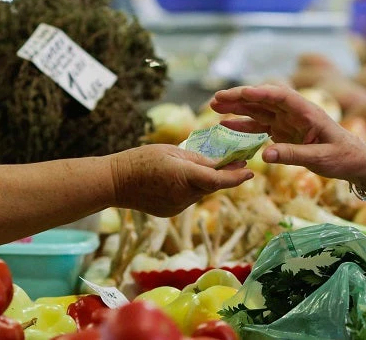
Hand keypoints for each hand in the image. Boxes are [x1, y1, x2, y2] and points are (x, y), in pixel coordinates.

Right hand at [109, 144, 252, 216]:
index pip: (218, 179)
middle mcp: (184, 196)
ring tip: (195, 166)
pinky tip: (178, 180)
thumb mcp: (171, 151)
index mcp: (185, 177)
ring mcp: (177, 207)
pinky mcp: (171, 212)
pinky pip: (188, 199)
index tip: (250, 171)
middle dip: (222, 175)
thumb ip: (197, 159)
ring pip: (200, 193)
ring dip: (204, 181)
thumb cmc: (141, 160)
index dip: (236, 176)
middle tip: (235, 161)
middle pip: (211, 186)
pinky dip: (190, 189)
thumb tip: (219, 163)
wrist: (115, 182)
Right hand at [210, 85, 365, 181]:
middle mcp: (295, 112)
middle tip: (216, 98)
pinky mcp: (284, 132)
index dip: (260, 93)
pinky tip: (227, 124)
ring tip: (214, 106)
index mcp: (307, 112)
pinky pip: (261, 125)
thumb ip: (293, 156)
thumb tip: (265, 155)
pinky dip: (244, 124)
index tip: (241, 93)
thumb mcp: (320, 159)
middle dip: (240, 97)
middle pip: (264, 99)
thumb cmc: (343, 157)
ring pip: (259, 110)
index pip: (281, 96)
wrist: (355, 162)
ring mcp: (288, 121)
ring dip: (237, 107)